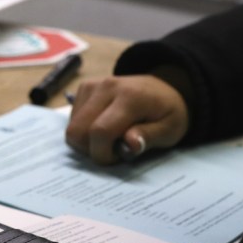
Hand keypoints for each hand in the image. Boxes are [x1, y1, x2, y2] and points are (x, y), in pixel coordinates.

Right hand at [64, 74, 190, 164]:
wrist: (165, 87)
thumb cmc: (168, 112)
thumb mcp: (170, 129)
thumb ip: (149, 137)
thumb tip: (129, 145)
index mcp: (130, 97)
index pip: (100, 131)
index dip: (103, 154)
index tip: (118, 157)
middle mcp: (106, 87)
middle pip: (77, 130)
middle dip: (91, 149)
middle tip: (112, 149)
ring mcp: (92, 85)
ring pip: (72, 126)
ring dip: (87, 140)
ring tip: (110, 137)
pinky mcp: (85, 88)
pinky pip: (72, 118)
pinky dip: (84, 130)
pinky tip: (102, 127)